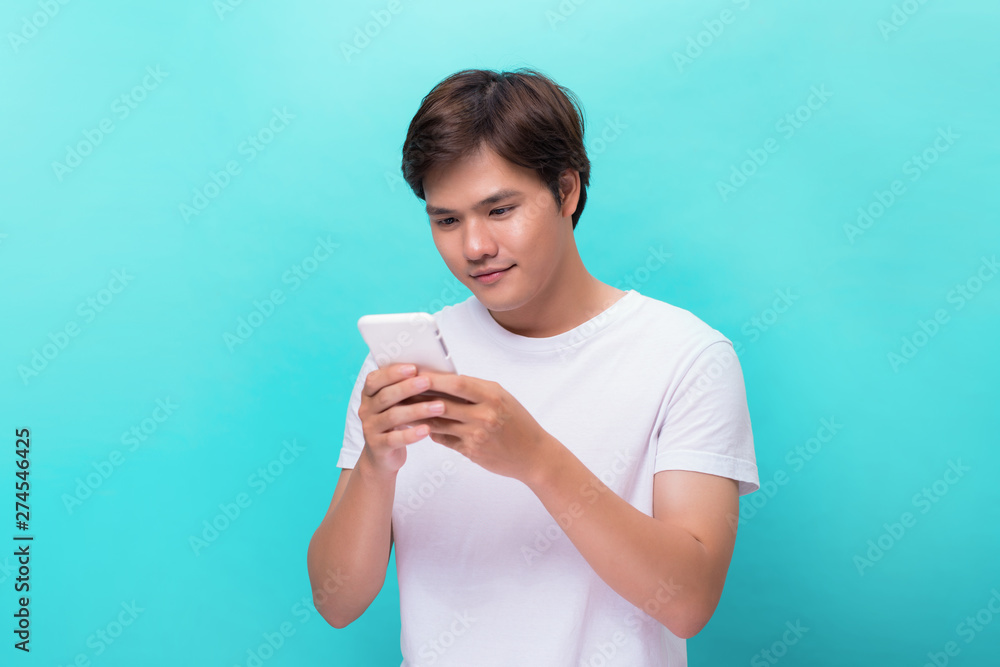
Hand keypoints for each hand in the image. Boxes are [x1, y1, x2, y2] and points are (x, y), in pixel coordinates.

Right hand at [357, 363, 449, 475]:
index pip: (375, 379)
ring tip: (439, 406)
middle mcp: (366, 410)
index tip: (413, 368)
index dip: (392, 373)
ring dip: (417, 410)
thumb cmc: (394, 423)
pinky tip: (427, 430)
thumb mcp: (395, 404)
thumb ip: (404, 389)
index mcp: (369, 395)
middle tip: (427, 381)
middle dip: (408, 387)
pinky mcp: (377, 447)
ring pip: (392, 416)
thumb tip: (430, 371)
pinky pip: (394, 439)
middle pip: (385, 396)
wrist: (381, 456)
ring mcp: (370, 429)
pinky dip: (411, 434)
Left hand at [401, 372, 555, 483]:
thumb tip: (444, 381)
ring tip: (403, 408)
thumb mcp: (502, 398)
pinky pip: (444, 438)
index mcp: (492, 395)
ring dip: (419, 415)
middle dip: (419, 396)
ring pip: (439, 422)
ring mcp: (477, 434)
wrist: (534, 455)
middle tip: (400, 390)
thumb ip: (475, 390)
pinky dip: (432, 431)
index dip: (434, 378)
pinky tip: (422, 426)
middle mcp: (484, 414)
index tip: (416, 373)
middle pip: (443, 402)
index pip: (457, 383)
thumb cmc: (518, 422)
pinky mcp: (471, 451)